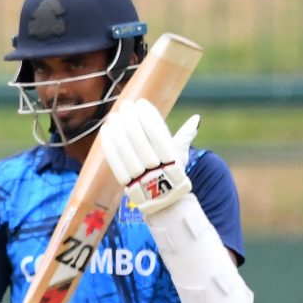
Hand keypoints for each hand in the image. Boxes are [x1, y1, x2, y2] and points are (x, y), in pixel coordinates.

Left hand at [102, 99, 201, 218]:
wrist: (163, 199)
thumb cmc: (171, 171)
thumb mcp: (180, 154)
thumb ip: (185, 136)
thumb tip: (196, 119)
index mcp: (171, 158)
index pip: (158, 133)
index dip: (148, 116)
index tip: (141, 103)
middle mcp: (156, 167)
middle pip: (139, 139)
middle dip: (131, 119)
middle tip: (126, 105)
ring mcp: (140, 176)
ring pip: (125, 149)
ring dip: (118, 129)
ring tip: (114, 115)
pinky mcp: (125, 182)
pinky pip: (115, 161)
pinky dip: (109, 144)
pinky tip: (106, 129)